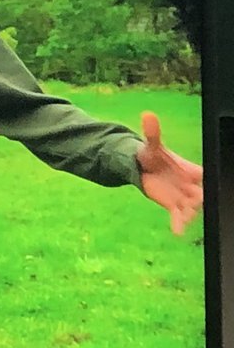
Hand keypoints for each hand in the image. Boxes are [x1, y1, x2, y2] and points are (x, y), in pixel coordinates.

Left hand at [136, 111, 202, 235]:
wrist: (142, 168)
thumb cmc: (152, 154)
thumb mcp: (151, 145)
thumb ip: (152, 133)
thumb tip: (147, 115)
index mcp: (191, 169)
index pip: (203, 174)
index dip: (205, 178)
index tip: (203, 180)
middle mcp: (191, 184)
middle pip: (203, 194)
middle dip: (201, 199)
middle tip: (197, 202)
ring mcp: (183, 197)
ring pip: (192, 208)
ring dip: (190, 214)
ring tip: (185, 219)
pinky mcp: (173, 206)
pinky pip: (179, 216)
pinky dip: (179, 224)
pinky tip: (177, 232)